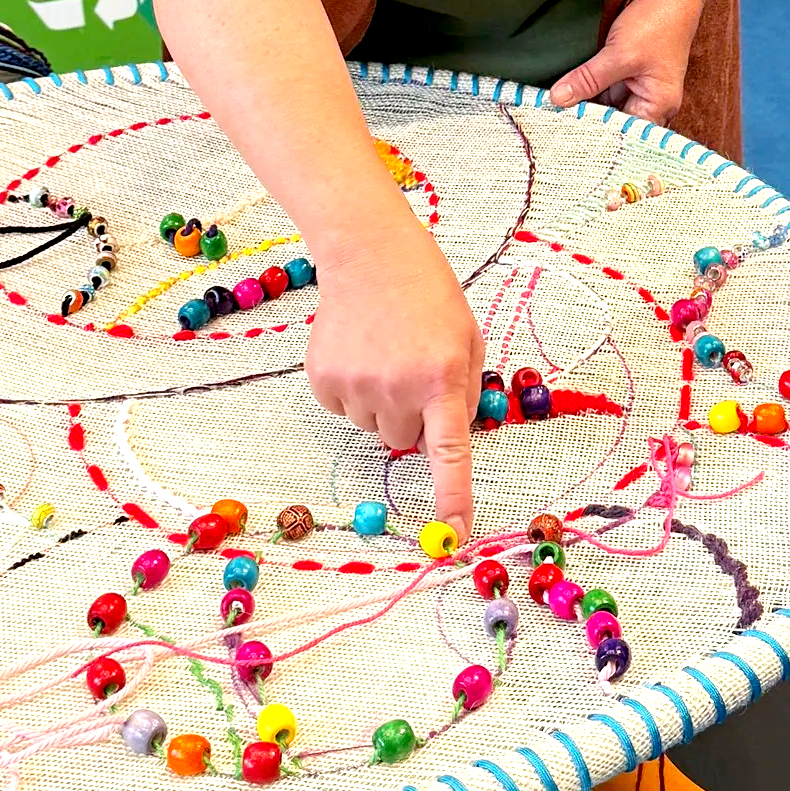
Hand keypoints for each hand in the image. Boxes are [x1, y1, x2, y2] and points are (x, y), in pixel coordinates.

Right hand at [303, 204, 483, 532]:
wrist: (369, 254)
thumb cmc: (427, 295)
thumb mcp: (466, 338)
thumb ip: (464, 392)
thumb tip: (450, 442)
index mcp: (441, 378)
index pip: (450, 453)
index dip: (452, 497)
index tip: (455, 535)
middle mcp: (397, 387)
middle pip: (403, 443)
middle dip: (410, 418)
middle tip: (410, 372)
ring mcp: (356, 385)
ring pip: (372, 429)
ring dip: (381, 404)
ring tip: (383, 353)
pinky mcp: (323, 380)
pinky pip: (343, 411)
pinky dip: (352, 391)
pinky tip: (359, 352)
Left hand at [551, 0, 706, 125]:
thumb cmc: (656, 24)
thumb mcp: (619, 54)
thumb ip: (588, 80)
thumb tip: (557, 100)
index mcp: (658, 106)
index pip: (624, 134)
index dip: (596, 137)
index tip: (563, 137)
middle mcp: (651, 103)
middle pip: (615, 124)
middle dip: (587, 123)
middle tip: (552, 127)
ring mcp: (639, 88)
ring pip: (607, 107)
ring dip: (585, 107)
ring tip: (553, 116)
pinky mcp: (629, 74)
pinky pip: (606, 91)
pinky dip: (588, 93)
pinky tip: (566, 96)